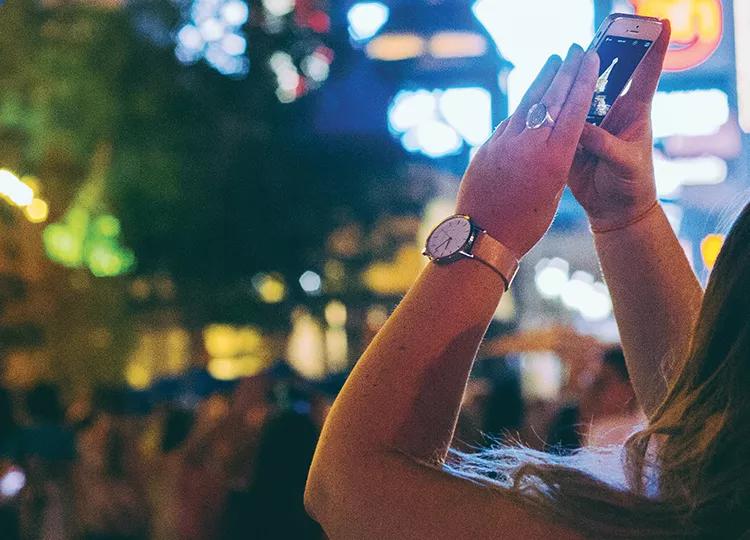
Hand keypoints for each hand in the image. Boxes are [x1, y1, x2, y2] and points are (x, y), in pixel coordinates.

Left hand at [456, 45, 599, 257]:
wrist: (483, 237)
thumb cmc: (524, 225)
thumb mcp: (551, 193)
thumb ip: (555, 162)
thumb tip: (549, 139)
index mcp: (554, 158)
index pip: (574, 109)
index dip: (583, 80)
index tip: (591, 59)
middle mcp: (529, 144)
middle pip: (551, 98)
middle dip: (565, 71)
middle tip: (574, 50)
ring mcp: (504, 142)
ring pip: (527, 105)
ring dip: (542, 82)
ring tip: (552, 63)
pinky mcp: (486, 148)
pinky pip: (509, 122)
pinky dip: (522, 110)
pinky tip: (528, 102)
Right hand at [568, 20, 670, 230]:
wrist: (613, 211)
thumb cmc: (632, 185)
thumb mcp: (625, 162)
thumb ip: (603, 143)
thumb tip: (579, 127)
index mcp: (635, 111)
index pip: (646, 73)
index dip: (654, 47)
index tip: (660, 22)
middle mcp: (612, 111)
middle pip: (606, 76)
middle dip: (599, 55)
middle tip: (589, 39)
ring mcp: (591, 124)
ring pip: (579, 96)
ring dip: (570, 81)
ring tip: (561, 64)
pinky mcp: (572, 139)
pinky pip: (560, 121)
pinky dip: (552, 111)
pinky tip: (542, 97)